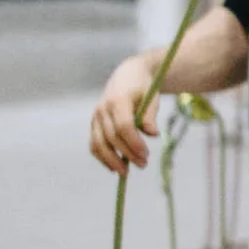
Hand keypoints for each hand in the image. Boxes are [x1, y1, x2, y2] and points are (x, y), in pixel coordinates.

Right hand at [89, 54, 161, 173]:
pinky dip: (102, 158)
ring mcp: (96, 117)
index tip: (146, 155)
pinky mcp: (94, 124)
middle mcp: (103, 109)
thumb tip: (154, 134)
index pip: (123, 126)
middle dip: (127, 154)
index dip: (134, 143)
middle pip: (112, 137)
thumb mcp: (151, 98)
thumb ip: (150, 116)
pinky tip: (114, 168)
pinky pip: (94, 144)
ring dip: (112, 161)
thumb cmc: (143, 88)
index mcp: (117, 100)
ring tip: (126, 173)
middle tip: (143, 165)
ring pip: (99, 144)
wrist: (127, 75)